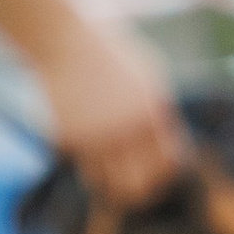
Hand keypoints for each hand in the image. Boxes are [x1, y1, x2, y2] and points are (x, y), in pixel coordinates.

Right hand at [31, 14, 184, 206]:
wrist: (64, 41)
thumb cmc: (110, 55)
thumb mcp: (147, 76)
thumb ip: (158, 111)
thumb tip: (169, 142)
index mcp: (148, 113)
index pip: (168, 161)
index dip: (167, 171)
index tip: (163, 171)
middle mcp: (121, 129)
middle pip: (137, 184)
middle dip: (143, 192)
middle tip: (141, 190)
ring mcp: (92, 137)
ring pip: (106, 183)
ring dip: (112, 186)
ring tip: (116, 182)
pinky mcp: (66, 140)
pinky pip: (83, 167)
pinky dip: (90, 168)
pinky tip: (91, 154)